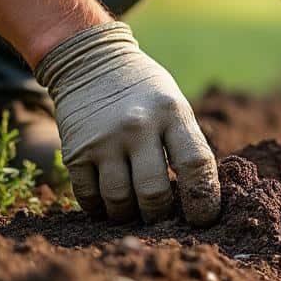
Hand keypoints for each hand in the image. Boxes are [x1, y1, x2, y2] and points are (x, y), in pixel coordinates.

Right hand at [35, 22, 220, 225]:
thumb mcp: (174, 104)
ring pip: (119, 200)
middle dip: (160, 215)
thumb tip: (200, 198)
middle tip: (162, 217)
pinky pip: (88, 196)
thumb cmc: (144, 91)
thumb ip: (186, 144)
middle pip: (153, 192)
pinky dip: (100, 208)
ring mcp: (104, 140)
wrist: (90, 61)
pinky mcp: (76, 151)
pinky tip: (108, 203)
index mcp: (172, 113)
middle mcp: (137, 126)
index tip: (204, 218)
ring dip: (129, 215)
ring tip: (134, 210)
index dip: (204, 198)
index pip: (196, 164)